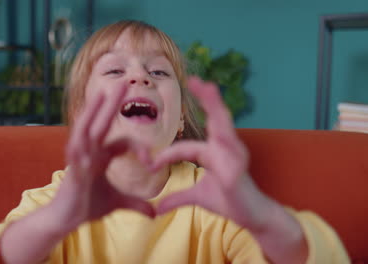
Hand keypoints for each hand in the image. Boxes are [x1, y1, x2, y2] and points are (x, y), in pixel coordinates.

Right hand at [52, 82, 154, 229]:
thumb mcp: (116, 203)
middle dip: (112, 104)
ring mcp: (80, 158)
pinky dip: (81, 136)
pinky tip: (84, 119)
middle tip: (124, 82)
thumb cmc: (87, 206)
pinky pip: (77, 149)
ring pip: (88, 129)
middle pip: (102, 123)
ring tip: (103, 92)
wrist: (64, 220)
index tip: (151, 163)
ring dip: (95, 111)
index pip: (122, 141)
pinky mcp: (73, 169)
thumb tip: (154, 214)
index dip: (139, 148)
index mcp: (100, 156)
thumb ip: (136, 204)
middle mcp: (90, 152)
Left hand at [151, 76, 268, 228]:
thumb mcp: (197, 197)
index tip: (150, 164)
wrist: (253, 217)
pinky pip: (232, 155)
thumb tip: (156, 209)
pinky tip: (221, 131)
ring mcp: (234, 158)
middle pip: (215, 119)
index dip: (167, 156)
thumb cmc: (229, 202)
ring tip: (211, 90)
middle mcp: (225, 149)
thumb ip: (177, 198)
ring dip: (217, 108)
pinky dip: (227, 142)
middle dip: (206, 99)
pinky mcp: (239, 172)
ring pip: (224, 128)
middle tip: (196, 80)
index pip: (187, 147)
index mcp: (214, 152)